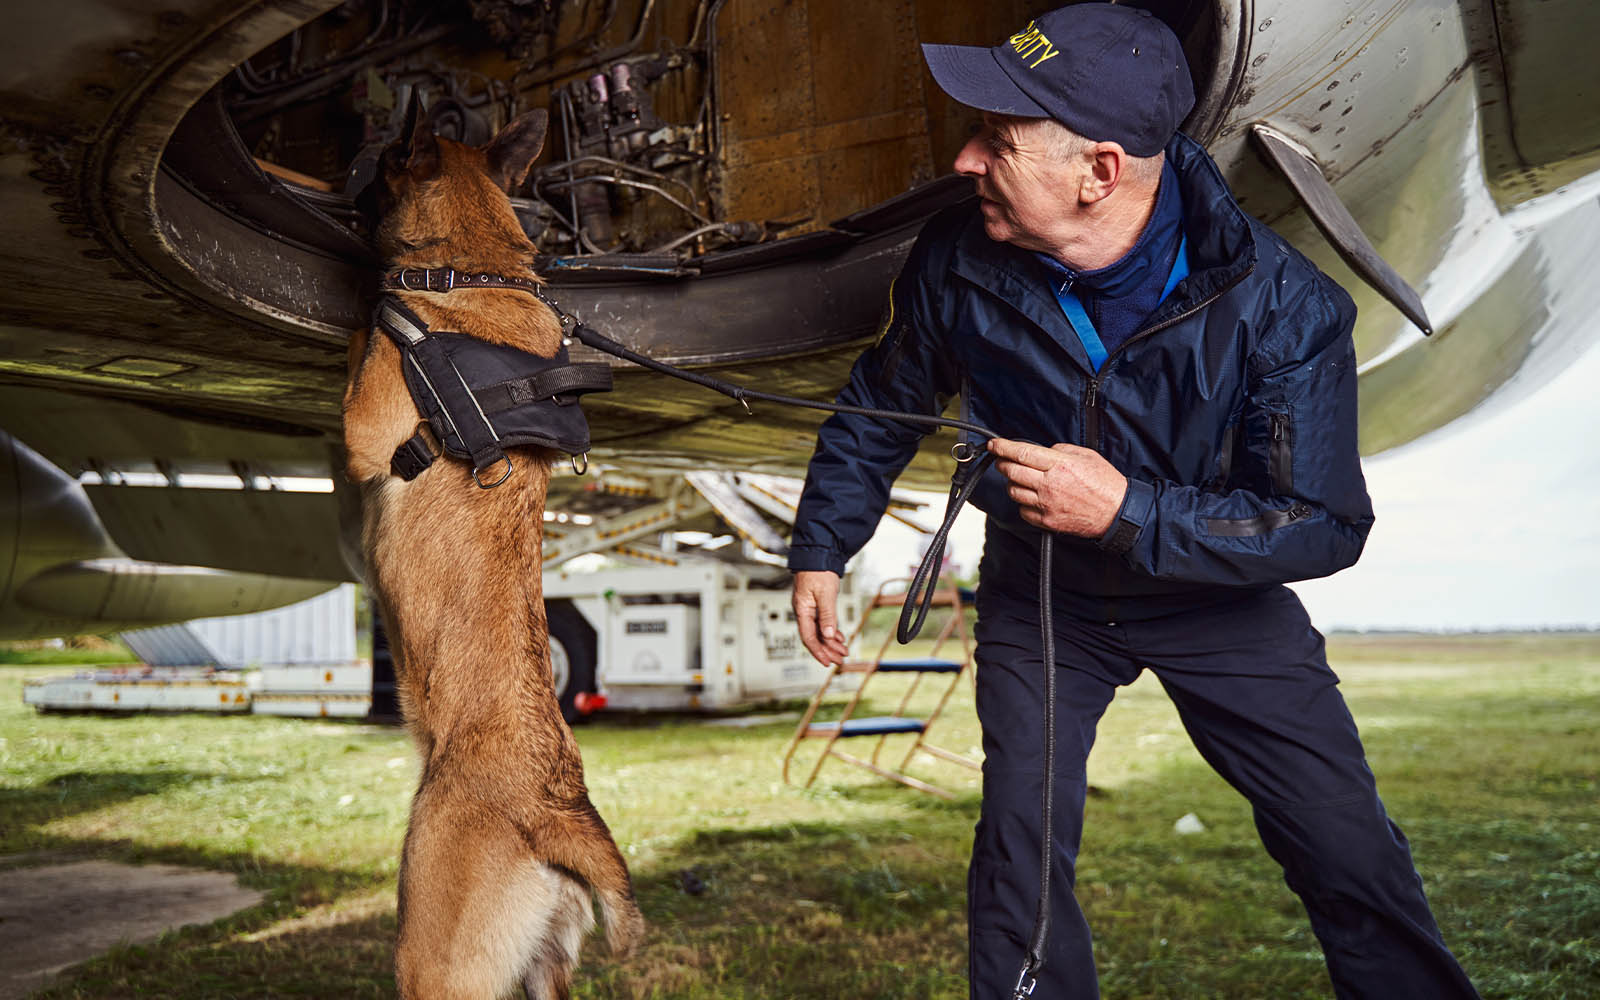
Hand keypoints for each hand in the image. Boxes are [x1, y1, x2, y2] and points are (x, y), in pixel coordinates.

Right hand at [793, 570, 848, 666]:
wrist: (818, 554)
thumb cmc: (818, 571)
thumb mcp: (825, 594)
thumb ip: (827, 615)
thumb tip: (828, 635)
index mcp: (801, 609)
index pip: (808, 637)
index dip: (818, 651)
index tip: (827, 661)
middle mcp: (803, 611)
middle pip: (814, 637)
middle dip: (827, 650)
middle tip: (840, 660)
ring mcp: (809, 608)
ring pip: (819, 631)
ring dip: (831, 642)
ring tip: (843, 650)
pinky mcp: (815, 604)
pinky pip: (821, 623)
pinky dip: (831, 631)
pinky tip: (839, 637)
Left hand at [989, 438, 1127, 536]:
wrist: (1117, 512)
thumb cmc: (1105, 483)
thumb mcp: (1086, 456)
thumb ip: (1061, 450)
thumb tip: (1043, 451)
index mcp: (1059, 465)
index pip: (1022, 453)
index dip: (1003, 447)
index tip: (994, 445)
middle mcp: (1049, 484)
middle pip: (1012, 471)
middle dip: (1002, 464)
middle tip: (1003, 460)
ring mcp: (1047, 504)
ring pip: (1014, 491)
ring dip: (1012, 483)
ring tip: (1021, 479)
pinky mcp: (1047, 521)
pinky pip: (1023, 511)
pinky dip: (1023, 503)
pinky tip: (1032, 498)